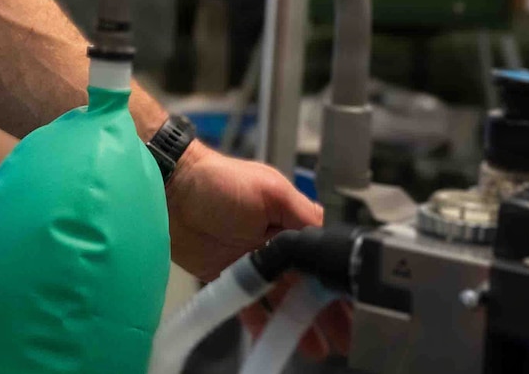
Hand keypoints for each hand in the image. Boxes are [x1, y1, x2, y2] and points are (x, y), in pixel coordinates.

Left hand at [168, 144, 346, 358]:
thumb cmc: (219, 180)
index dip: (339, 281)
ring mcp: (252, 262)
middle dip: (329, 310)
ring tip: (322, 348)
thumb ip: (304, 216)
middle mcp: (276, 245)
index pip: (323, 257)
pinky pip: (249, 305)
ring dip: (302, 322)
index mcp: (291, 222)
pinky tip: (277, 341)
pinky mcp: (228, 276)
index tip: (358, 305)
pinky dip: (263, 324)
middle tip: (348, 337)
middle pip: (308, 284)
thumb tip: (335, 240)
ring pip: (284, 299)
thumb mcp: (270, 191)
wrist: (169, 189)